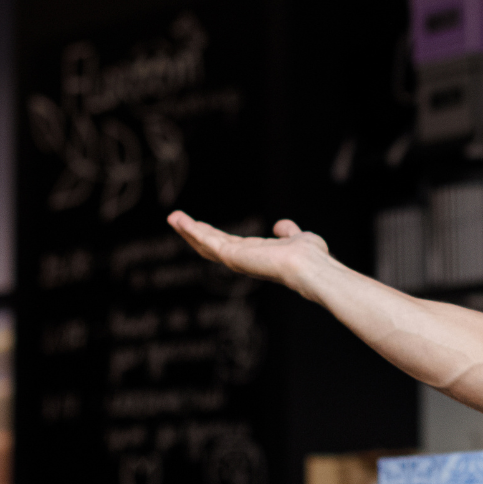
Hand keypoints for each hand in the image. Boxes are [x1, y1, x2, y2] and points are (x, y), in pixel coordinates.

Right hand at [167, 211, 329, 292]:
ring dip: (188, 231)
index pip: (228, 244)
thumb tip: (280, 225)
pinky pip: (208, 242)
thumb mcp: (297, 237)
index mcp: (255, 255)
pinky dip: (193, 231)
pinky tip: (181, 222)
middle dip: (193, 233)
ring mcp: (236, 260)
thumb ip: (288, 232)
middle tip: (175, 219)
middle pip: (211, 246)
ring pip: (206, 245)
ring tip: (172, 217)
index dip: (212, 234)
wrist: (309, 266)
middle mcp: (243, 260)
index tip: (198, 224)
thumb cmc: (310, 257)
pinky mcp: (232, 257)